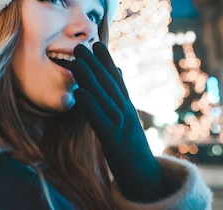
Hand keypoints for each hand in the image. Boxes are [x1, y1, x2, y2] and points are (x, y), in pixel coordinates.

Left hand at [68, 42, 165, 201]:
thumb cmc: (132, 150)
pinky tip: (79, 92)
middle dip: (95, 63)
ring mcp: (121, 125)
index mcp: (127, 107)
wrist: (145, 178)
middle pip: (109, 84)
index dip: (106, 61)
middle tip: (80, 46)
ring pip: (104, 96)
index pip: (117, 80)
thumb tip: (118, 72)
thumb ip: (120, 99)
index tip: (96, 44)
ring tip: (77, 61)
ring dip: (90, 77)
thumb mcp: (127, 122)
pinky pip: (100, 120)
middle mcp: (126, 112)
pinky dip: (90, 105)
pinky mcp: (114, 140)